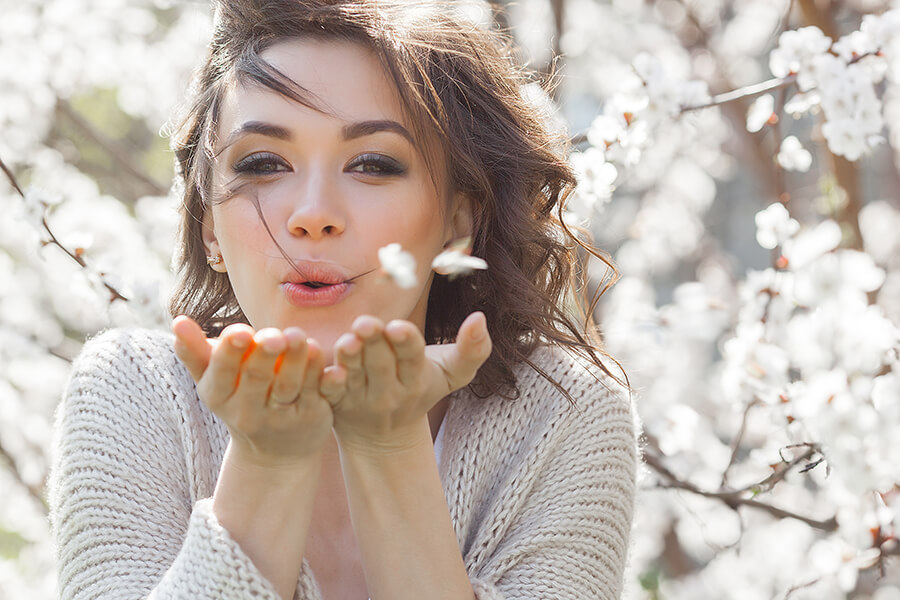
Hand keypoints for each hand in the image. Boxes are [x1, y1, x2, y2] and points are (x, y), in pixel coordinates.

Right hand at [172, 316, 337, 465]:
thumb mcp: (212, 381)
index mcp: (219, 396)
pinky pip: (317, 394)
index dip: (230, 353)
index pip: (222, 374)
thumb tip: (177, 320)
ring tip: (299, 337)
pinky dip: (321, 377)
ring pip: (288, 387)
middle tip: (274, 335)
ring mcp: (282, 415)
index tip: (240, 331)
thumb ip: (194, 351)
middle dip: (263, 356)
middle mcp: (248, 410)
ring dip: (295, 362)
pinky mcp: (311, 416)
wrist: (273, 452)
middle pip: (256, 379)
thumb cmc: (238, 400)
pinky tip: (325, 358)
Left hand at [326, 311, 491, 452]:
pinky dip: (328, 383)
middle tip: (366, 323)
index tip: (398, 327)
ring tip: (348, 341)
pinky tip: (324, 369)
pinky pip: (331, 394)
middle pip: (381, 363)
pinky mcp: (337, 403)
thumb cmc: (421, 390)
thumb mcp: (452, 374)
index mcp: (417, 377)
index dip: (405, 342)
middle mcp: (390, 390)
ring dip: (350, 359)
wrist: (385, 436)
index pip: (412, 357)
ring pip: (355, 376)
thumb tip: (480, 317)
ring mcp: (361, 398)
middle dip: (374, 342)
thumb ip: (473, 349)